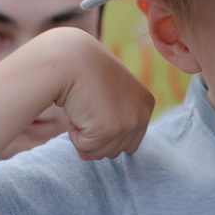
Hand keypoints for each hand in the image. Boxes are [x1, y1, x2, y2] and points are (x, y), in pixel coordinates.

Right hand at [33, 27, 153, 160]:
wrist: (69, 58)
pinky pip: (86, 148)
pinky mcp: (109, 130)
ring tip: (83, 106)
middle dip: (96, 135)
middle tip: (88, 104)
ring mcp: (127, 123)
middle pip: (117, 150)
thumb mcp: (105, 98)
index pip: (130, 142)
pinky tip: (77, 110)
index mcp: (146, 104)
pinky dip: (75, 134)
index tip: (97, 104)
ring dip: (85, 135)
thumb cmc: (82, 72)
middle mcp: (142, 115)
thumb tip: (87, 156)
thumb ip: (104, 129)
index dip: (106, 129)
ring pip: (101, 153)